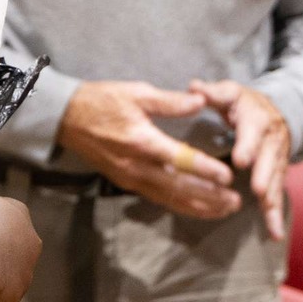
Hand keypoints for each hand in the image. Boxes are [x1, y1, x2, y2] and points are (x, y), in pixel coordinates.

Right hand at [55, 80, 241, 219]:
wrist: (66, 118)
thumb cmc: (102, 100)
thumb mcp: (136, 92)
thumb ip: (170, 101)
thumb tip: (201, 101)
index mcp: (142, 141)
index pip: (180, 160)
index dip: (205, 169)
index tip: (228, 176)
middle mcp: (137, 166)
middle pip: (179, 187)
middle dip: (209, 197)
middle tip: (236, 201)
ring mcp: (131, 178)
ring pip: (170, 198)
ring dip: (199, 206)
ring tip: (224, 209)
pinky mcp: (127, 183)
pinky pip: (159, 198)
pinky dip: (181, 205)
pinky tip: (198, 207)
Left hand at [188, 79, 291, 241]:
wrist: (276, 112)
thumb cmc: (244, 104)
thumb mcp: (229, 93)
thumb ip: (212, 92)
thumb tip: (193, 87)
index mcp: (256, 120)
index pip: (252, 133)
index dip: (247, 146)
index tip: (240, 160)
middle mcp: (271, 141)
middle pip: (269, 159)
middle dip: (264, 175)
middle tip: (258, 190)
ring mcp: (277, 159)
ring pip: (276, 180)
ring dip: (273, 199)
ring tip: (270, 218)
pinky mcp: (277, 174)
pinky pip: (278, 193)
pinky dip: (276, 213)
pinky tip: (274, 233)